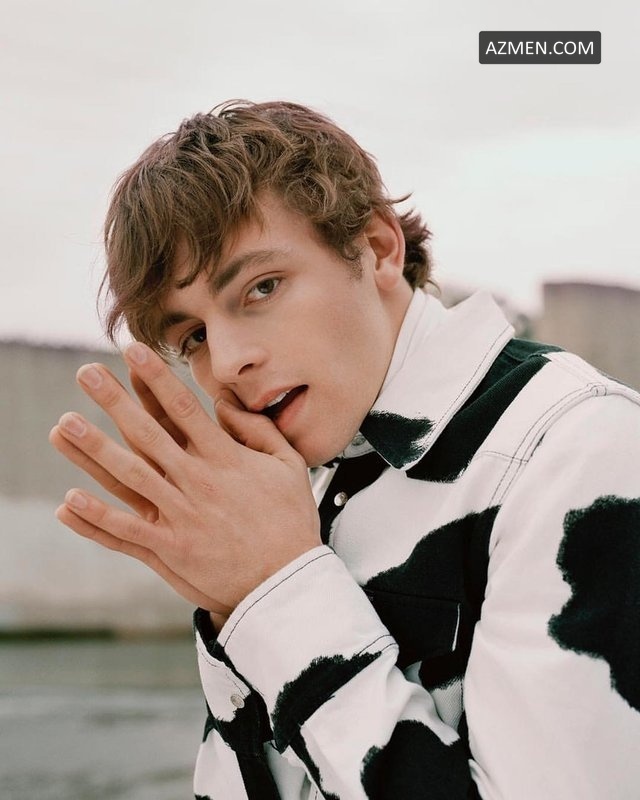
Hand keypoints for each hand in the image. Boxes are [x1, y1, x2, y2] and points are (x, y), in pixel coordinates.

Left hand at [49, 342, 320, 619]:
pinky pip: (128, 531)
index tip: (134, 352)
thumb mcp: (288, 466)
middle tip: (87, 374)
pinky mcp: (172, 549)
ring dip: (94, 450)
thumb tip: (225, 404)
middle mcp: (198, 482)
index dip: (156, 378)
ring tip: (63, 426)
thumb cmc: (290, 521)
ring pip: (130, 476)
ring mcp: (182, 516)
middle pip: (148, 434)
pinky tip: (69, 500)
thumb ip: (258, 430)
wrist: (288, 581)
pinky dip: (98, 517)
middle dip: (115, 401)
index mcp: (226, 459)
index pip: (184, 409)